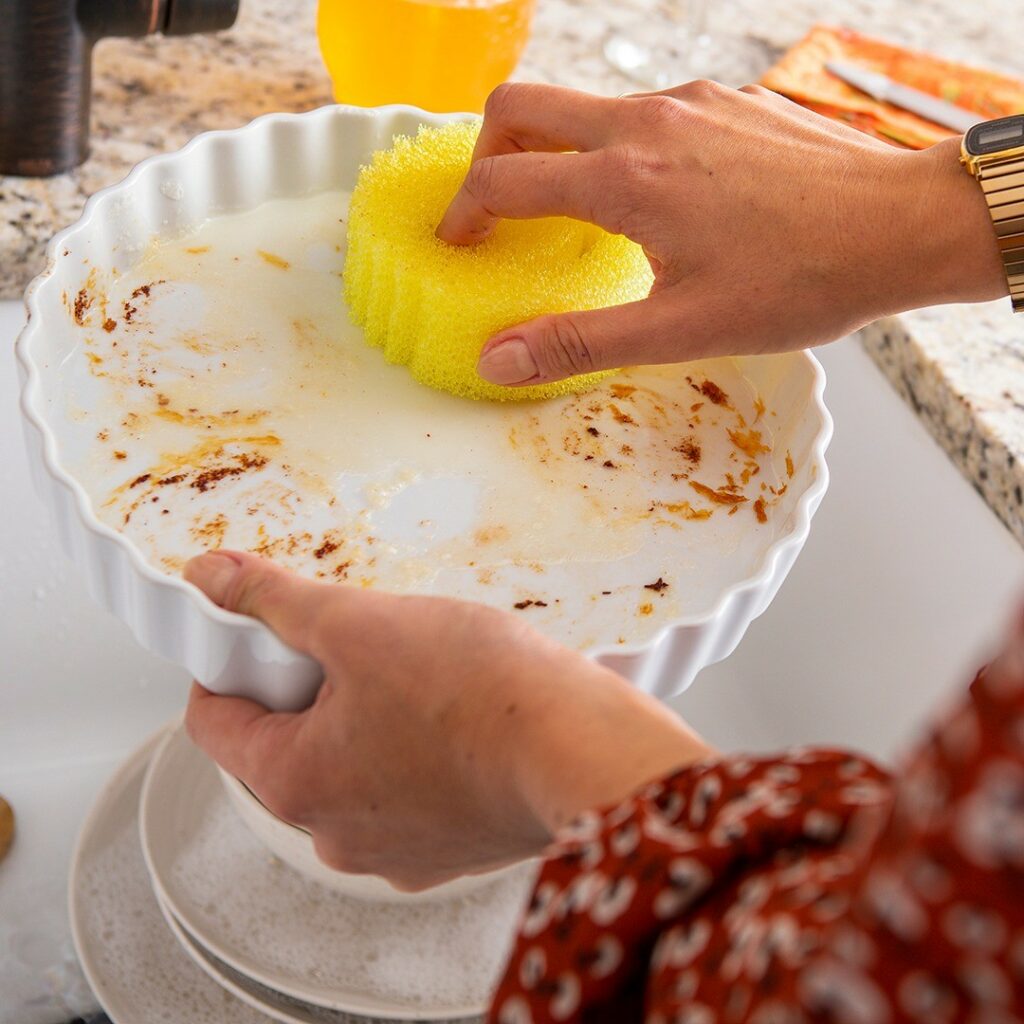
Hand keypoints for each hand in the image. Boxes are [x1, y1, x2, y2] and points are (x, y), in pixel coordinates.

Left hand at [184, 551, 712, 888]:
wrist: (585, 750)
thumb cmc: (481, 695)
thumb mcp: (359, 623)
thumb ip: (275, 600)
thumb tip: (212, 578)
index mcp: (296, 784)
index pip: (215, 722)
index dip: (228, 662)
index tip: (257, 631)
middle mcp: (336, 836)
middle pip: (285, 748)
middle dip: (307, 691)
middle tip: (355, 645)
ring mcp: (397, 851)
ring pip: (349, 772)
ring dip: (363, 724)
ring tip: (418, 679)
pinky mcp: (451, 851)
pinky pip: (405, 795)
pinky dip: (413, 756)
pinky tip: (454, 718)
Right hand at [436, 81, 1006, 387]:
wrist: (901, 226)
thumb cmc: (802, 280)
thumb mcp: (680, 329)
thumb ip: (579, 341)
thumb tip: (499, 358)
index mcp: (625, 179)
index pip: (503, 179)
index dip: (462, 213)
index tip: (455, 243)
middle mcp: (647, 122)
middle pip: (523, 105)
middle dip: (487, 152)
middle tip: (491, 209)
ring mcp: (688, 101)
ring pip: (583, 104)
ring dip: (553, 150)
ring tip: (566, 212)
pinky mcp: (722, 100)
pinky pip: (639, 110)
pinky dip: (611, 146)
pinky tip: (646, 197)